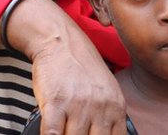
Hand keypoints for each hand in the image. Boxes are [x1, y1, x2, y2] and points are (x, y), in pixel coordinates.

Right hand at [8, 0, 127, 134]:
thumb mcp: (107, 91)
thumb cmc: (82, 68)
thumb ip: (110, 116)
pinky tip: (52, 133)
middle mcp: (100, 107)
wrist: (61, 42)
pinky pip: (52, 134)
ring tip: (65, 131)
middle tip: (77, 133)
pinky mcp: (55, 103)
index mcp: (116, 107)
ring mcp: (78, 105)